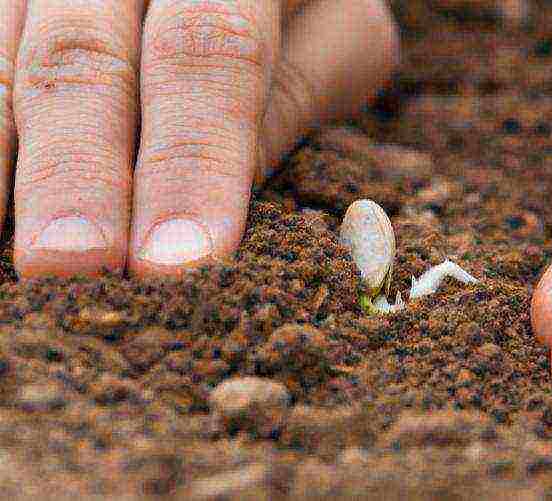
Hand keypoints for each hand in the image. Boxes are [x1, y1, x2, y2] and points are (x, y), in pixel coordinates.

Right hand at [0, 0, 398, 277]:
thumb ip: (292, 96)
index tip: (176, 262)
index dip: (191, 160)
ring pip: (8, 59)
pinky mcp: (16, 0)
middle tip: (72, 268)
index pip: (211, 52)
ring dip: (9, 162)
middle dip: (76, 173)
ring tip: (11, 258)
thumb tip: (226, 199)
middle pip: (86, 57)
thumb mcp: (339, 34)